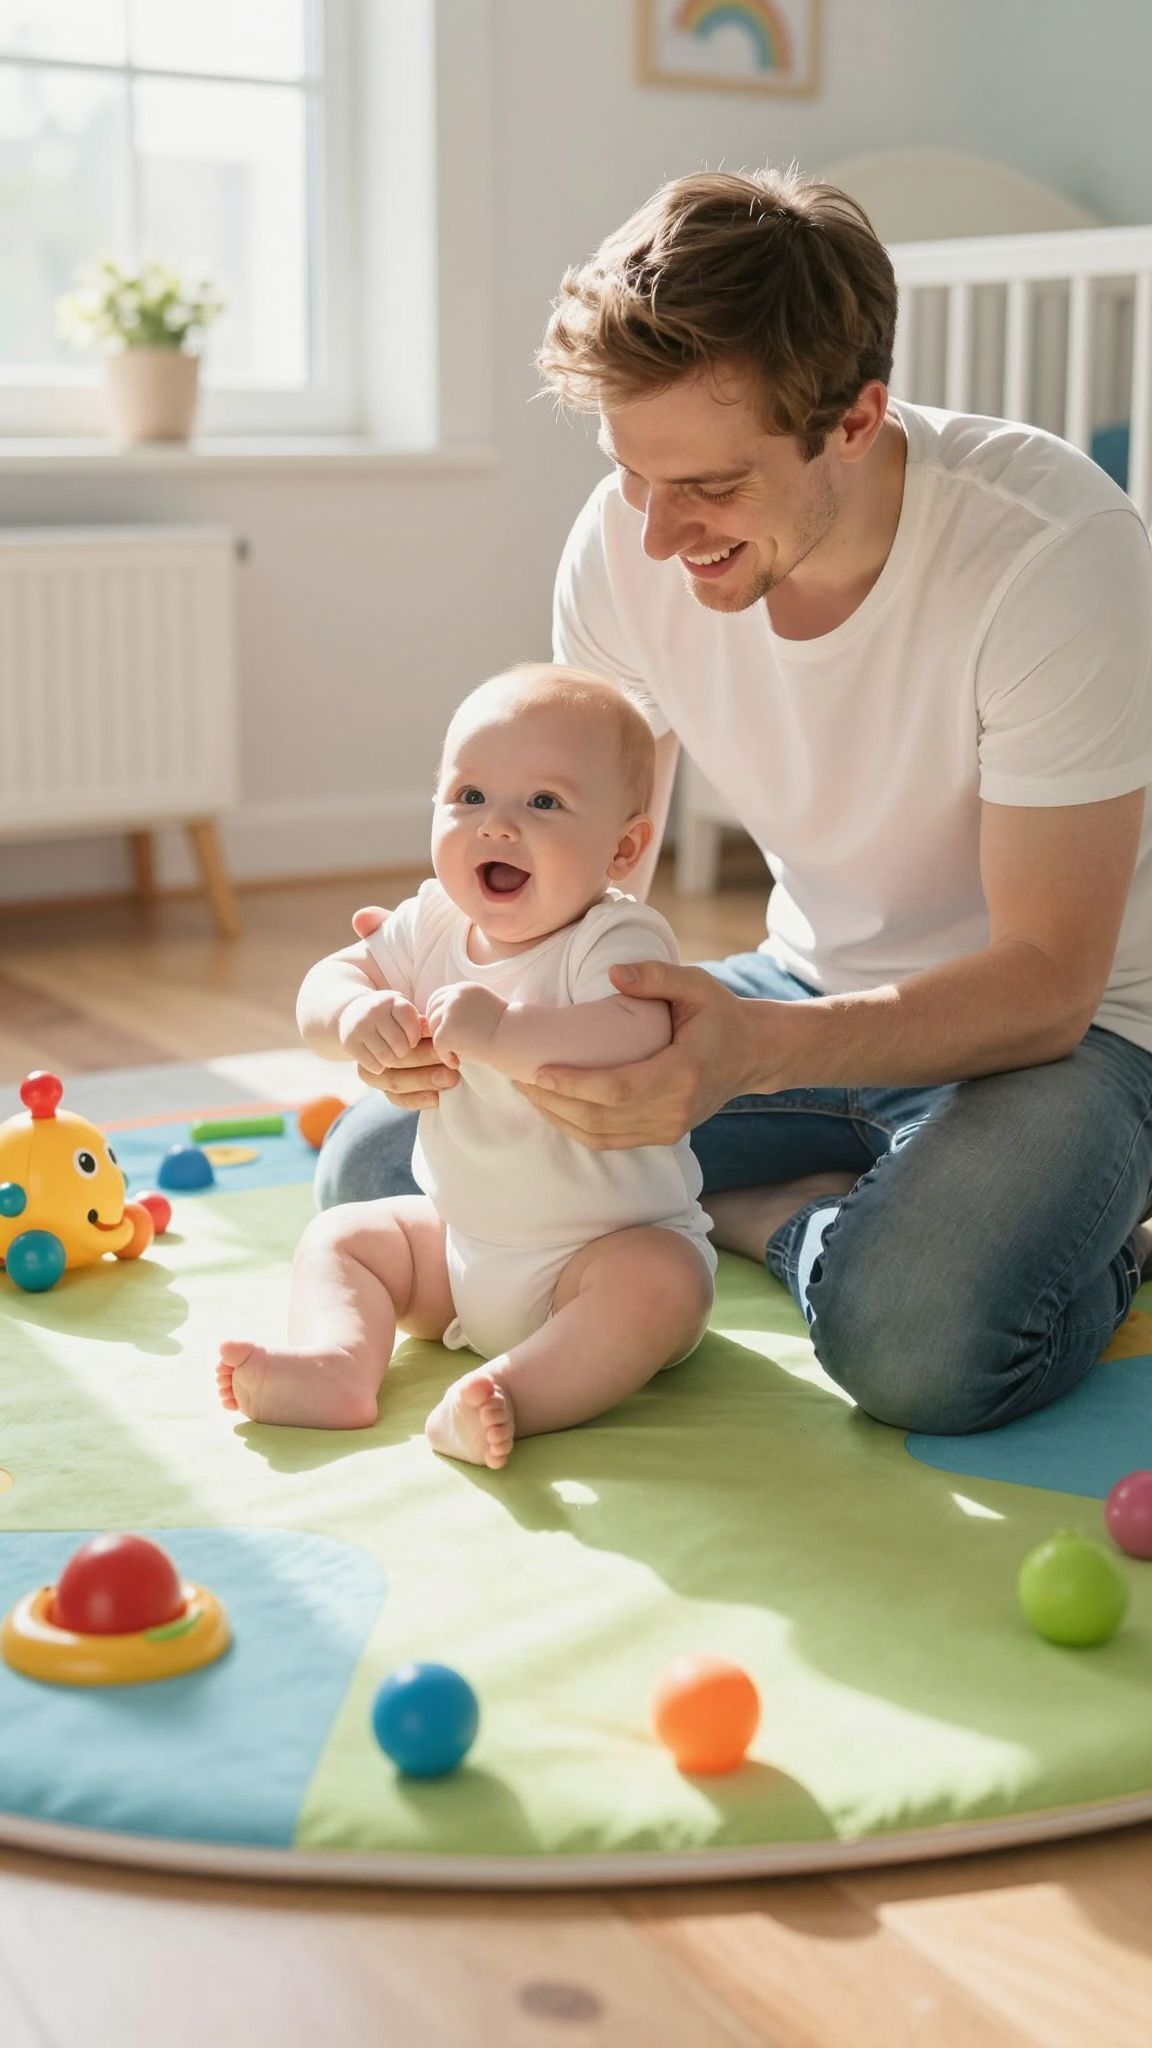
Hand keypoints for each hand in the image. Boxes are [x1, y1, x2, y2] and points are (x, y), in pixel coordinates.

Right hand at [337, 987, 421, 1071]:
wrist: (351, 1013)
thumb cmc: (387, 1016)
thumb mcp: (402, 1012)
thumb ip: (419, 1023)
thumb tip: (435, 1034)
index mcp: (393, 1001)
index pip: (412, 1025)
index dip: (414, 1038)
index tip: (412, 1041)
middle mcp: (374, 1010)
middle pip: (400, 1044)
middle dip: (404, 1052)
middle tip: (401, 1051)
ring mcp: (360, 1026)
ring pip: (386, 1056)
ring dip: (391, 1061)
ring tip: (390, 1057)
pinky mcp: (349, 1041)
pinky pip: (372, 1064)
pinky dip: (378, 1067)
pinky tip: (378, 1062)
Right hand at [349, 903, 458, 1108]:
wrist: (345, 1012)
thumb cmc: (378, 982)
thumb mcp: (377, 954)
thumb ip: (377, 929)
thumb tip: (363, 915)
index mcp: (374, 1004)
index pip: (397, 1016)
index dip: (415, 1023)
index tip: (432, 1024)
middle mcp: (367, 1034)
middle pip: (398, 1049)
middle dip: (426, 1054)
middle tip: (455, 1058)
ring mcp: (368, 1056)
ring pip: (393, 1075)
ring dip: (422, 1078)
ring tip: (452, 1079)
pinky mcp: (373, 1075)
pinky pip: (389, 1093)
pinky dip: (411, 1098)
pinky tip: (435, 1099)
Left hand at [425, 981, 506, 1065]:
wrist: (514, 1038)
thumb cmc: (502, 1028)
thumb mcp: (482, 1006)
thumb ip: (463, 1007)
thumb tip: (440, 1018)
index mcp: (464, 988)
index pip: (438, 997)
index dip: (438, 1014)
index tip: (444, 1028)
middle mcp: (456, 995)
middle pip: (432, 1011)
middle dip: (437, 1027)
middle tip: (449, 1043)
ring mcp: (451, 1012)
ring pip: (433, 1028)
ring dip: (442, 1043)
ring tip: (456, 1053)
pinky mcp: (448, 1030)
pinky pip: (437, 1045)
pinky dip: (445, 1056)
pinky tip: (457, 1062)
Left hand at [517, 959, 760, 1149]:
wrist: (754, 1054)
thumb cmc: (721, 1015)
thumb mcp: (697, 985)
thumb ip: (657, 976)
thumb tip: (615, 974)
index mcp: (683, 1074)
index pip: (618, 1089)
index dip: (574, 1085)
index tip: (539, 1071)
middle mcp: (675, 1110)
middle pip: (601, 1118)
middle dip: (554, 1102)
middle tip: (520, 1077)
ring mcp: (669, 1128)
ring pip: (600, 1136)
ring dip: (559, 1118)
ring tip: (529, 1092)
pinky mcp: (663, 1136)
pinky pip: (610, 1141)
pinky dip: (576, 1128)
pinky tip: (554, 1106)